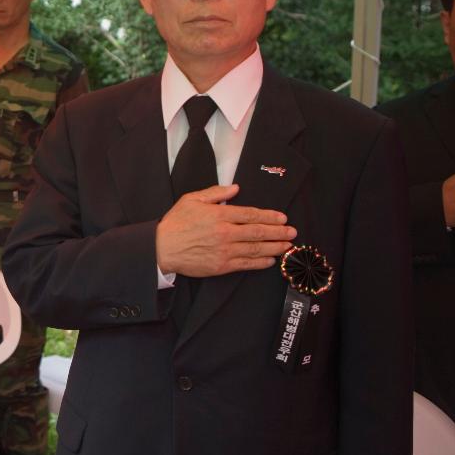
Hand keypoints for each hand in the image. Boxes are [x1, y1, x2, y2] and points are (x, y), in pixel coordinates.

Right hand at [155, 184, 296, 276]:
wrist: (162, 248)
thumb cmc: (175, 223)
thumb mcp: (192, 199)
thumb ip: (216, 193)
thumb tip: (236, 188)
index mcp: (220, 215)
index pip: (251, 214)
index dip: (269, 216)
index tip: (282, 217)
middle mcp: (225, 233)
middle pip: (258, 232)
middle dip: (278, 232)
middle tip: (292, 231)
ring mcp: (225, 251)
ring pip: (256, 249)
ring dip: (275, 247)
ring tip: (287, 245)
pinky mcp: (222, 266)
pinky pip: (246, 264)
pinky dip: (261, 262)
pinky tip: (271, 260)